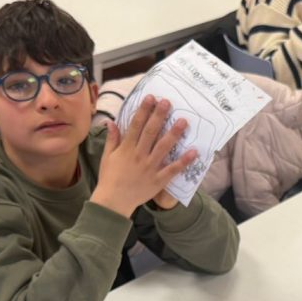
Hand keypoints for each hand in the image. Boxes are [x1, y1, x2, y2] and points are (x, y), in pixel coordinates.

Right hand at [92, 95, 195, 218]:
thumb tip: (111, 122)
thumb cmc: (109, 178)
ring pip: (163, 148)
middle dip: (159, 116)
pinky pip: (172, 170)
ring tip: (184, 121)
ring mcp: (150, 168)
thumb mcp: (107, 157)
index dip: (144, 110)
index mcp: (127, 148)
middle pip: (151, 132)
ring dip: (174, 134)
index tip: (151, 98)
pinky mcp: (158, 180)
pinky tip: (194, 152)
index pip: (136, 125)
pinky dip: (183, 161)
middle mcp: (139, 155)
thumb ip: (112, 139)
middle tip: (168, 102)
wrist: (113, 202)